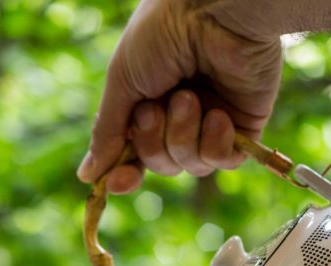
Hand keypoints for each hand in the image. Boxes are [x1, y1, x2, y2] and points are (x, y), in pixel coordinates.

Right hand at [77, 0, 282, 193]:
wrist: (212, 11)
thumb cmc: (162, 33)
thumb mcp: (122, 82)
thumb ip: (107, 132)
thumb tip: (86, 176)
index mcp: (148, 102)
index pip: (135, 154)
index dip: (126, 173)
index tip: (116, 183)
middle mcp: (180, 115)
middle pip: (161, 164)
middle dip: (153, 142)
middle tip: (155, 107)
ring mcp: (212, 121)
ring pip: (190, 165)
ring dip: (183, 135)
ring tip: (190, 97)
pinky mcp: (244, 125)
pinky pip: (223, 161)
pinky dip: (215, 143)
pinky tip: (218, 115)